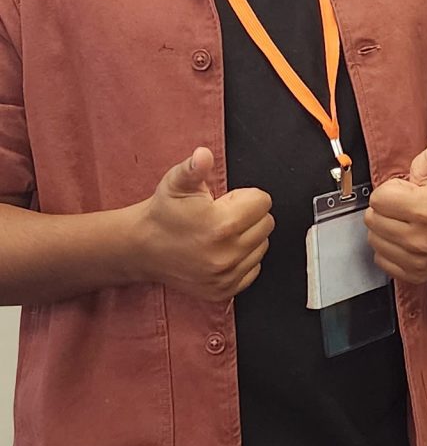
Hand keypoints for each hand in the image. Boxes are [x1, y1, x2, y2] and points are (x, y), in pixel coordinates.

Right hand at [139, 147, 272, 299]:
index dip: (245, 196)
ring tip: (220, 233)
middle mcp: (227, 254)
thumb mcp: (176, 182)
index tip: (226, 201)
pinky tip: (221, 251)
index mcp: (222, 225)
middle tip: (222, 216)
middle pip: (266, 224)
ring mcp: (226, 276)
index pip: (263, 202)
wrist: (141, 247)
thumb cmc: (163, 212)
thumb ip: (195, 167)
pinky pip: (253, 269)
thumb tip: (204, 155)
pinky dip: (243, 259)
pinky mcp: (224, 290)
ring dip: (247, 238)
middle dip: (249, 216)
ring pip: (262, 247)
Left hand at [366, 118, 426, 284]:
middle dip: (387, 209)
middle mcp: (423, 238)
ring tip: (408, 220)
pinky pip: (382, 260)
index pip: (378, 197)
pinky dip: (390, 249)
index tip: (409, 190)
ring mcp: (420, 259)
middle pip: (373, 219)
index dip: (391, 190)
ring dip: (386, 229)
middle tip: (408, 205)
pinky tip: (408, 237)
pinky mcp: (416, 273)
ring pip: (375, 240)